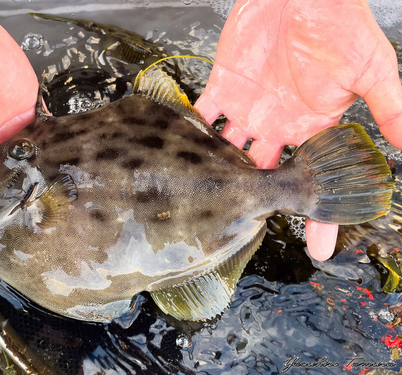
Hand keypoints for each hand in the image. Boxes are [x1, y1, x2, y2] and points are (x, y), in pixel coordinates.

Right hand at [0, 0, 37, 280]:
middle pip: (2, 205)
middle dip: (15, 231)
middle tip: (36, 258)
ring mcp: (9, 144)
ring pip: (29, 182)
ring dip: (42, 204)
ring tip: (62, 232)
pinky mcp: (31, 123)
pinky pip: (48, 150)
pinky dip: (59, 167)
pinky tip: (72, 188)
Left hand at [195, 0, 401, 260]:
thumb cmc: (340, 25)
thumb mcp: (372, 69)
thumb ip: (389, 109)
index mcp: (312, 127)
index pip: (314, 179)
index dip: (319, 214)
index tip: (320, 249)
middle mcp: (278, 125)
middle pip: (264, 174)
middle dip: (256, 199)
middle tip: (245, 226)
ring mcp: (248, 109)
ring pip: (229, 152)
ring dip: (220, 173)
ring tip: (210, 200)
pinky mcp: (223, 87)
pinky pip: (202, 116)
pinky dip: (192, 134)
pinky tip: (183, 155)